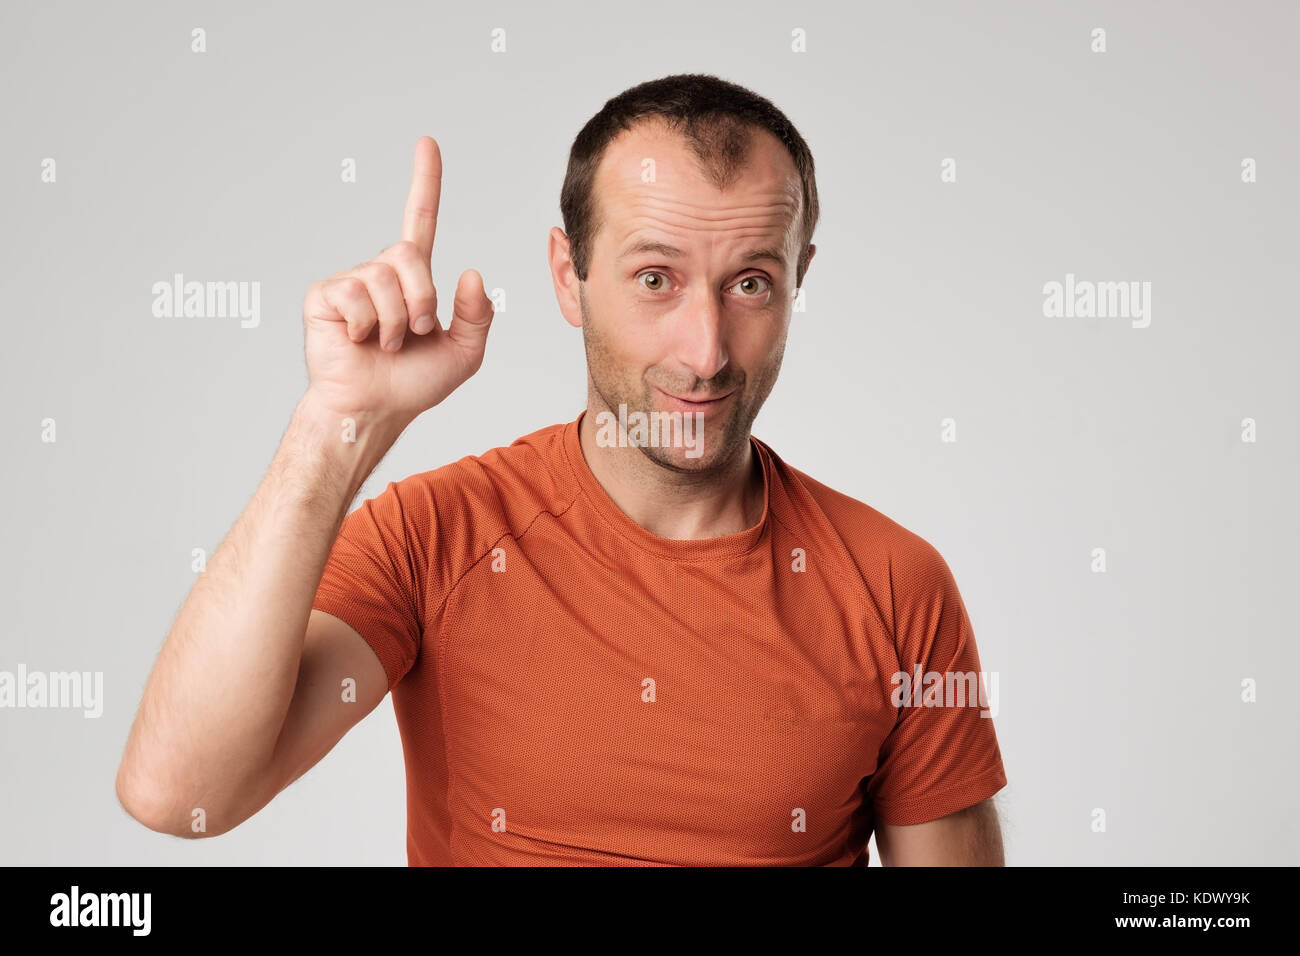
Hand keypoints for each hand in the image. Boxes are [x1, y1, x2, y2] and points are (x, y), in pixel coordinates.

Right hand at [302, 136, 494, 423]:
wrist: (374, 410)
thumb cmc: (413, 384)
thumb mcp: (464, 353)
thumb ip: (478, 315)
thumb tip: (471, 273)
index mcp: (412, 280)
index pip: (421, 220)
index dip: (425, 182)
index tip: (427, 143)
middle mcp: (380, 273)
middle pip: (409, 254)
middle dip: (421, 299)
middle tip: (414, 332)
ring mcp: (350, 282)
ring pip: (384, 277)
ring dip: (395, 320)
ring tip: (386, 344)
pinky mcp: (324, 295)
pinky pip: (356, 294)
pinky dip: (368, 325)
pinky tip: (359, 341)